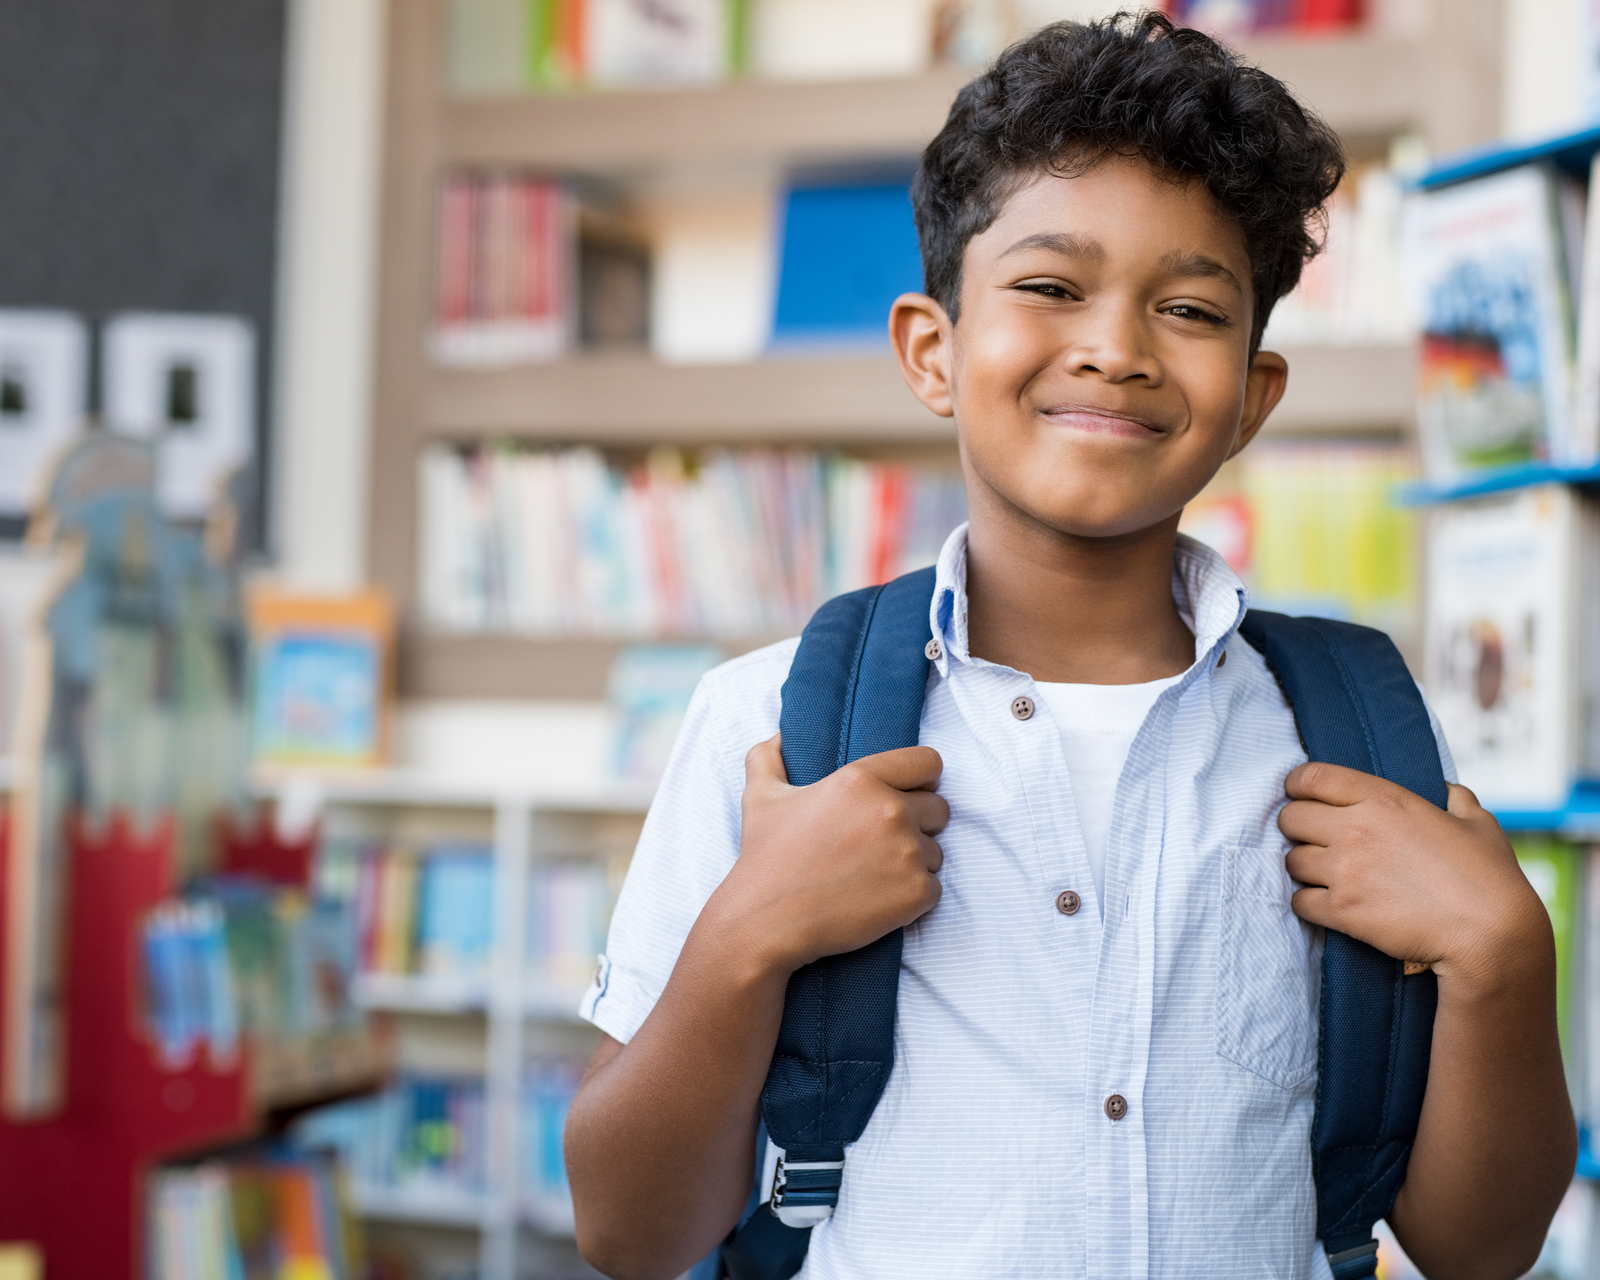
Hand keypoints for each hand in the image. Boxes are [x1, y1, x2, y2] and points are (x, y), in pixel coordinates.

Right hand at [712, 734, 948, 975]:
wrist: (766, 922)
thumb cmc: (765, 859)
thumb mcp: (760, 798)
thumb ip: (769, 757)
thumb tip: (780, 736)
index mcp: (861, 779)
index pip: (928, 763)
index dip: (922, 780)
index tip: (908, 795)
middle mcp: (890, 810)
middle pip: (940, 808)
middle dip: (919, 824)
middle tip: (882, 844)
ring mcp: (907, 852)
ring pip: (936, 852)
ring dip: (913, 863)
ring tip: (873, 875)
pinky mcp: (916, 892)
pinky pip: (934, 889)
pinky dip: (913, 897)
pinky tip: (878, 900)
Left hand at [1278, 763, 1549, 989]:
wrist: (1491, 936)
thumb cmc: (1490, 877)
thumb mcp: (1478, 823)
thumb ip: (1455, 799)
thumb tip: (1446, 791)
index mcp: (1384, 799)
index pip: (1311, 777)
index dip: (1298, 786)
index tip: (1300, 795)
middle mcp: (1356, 829)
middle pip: (1290, 818)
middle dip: (1297, 828)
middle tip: (1314, 840)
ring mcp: (1345, 870)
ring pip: (1291, 861)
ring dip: (1304, 868)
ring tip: (1325, 875)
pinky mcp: (1341, 910)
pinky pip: (1299, 901)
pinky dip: (1308, 903)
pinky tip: (1328, 905)